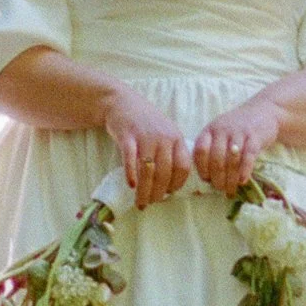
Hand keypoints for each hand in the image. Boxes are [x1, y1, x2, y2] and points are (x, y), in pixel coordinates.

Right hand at [105, 87, 191, 207]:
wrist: (122, 103)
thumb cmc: (145, 123)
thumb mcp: (165, 134)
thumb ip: (171, 154)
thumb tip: (171, 186)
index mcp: (176, 139)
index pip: (183, 167)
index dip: (177, 184)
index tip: (168, 194)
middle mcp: (164, 138)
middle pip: (165, 173)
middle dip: (158, 192)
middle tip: (151, 203)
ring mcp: (145, 137)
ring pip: (148, 170)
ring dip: (144, 190)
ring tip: (140, 201)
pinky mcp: (127, 136)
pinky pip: (130, 159)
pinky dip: (131, 174)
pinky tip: (130, 185)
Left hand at [193, 94, 285, 193]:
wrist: (263, 111)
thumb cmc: (237, 128)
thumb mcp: (220, 133)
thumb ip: (212, 150)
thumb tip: (208, 180)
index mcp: (210, 130)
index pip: (200, 151)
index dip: (202, 168)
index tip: (207, 180)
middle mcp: (222, 129)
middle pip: (216, 158)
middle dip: (217, 178)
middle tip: (221, 189)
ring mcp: (239, 132)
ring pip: (231, 160)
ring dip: (231, 178)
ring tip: (231, 189)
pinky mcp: (255, 137)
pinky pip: (248, 156)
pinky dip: (244, 170)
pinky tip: (243, 181)